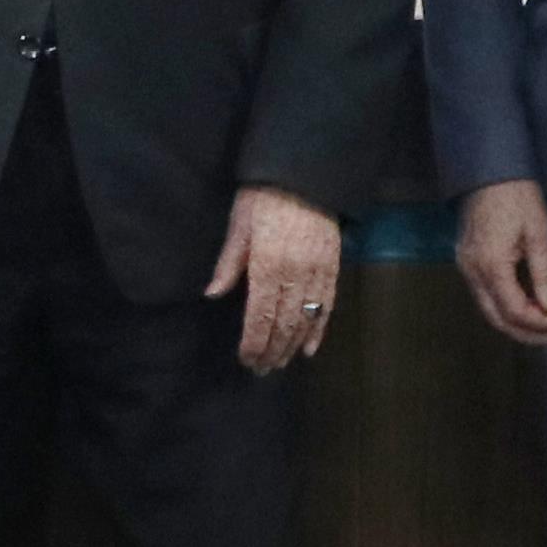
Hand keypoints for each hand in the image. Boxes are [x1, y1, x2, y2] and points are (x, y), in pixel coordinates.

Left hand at [209, 182, 346, 376]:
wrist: (305, 175)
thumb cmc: (264, 198)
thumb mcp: (239, 226)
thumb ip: (228, 264)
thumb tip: (212, 294)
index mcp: (268, 265)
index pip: (260, 316)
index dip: (254, 343)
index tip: (246, 360)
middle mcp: (295, 274)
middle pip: (283, 324)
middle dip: (271, 351)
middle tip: (261, 370)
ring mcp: (318, 273)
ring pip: (306, 320)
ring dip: (292, 345)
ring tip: (280, 364)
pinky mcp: (333, 268)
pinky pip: (328, 306)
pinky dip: (319, 330)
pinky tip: (310, 349)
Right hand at [452, 178, 546, 350]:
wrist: (489, 170)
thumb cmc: (518, 196)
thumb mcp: (539, 233)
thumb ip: (545, 275)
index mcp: (490, 265)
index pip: (514, 311)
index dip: (540, 323)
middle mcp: (471, 272)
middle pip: (497, 318)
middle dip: (527, 333)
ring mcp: (465, 267)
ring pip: (488, 310)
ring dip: (517, 323)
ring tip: (545, 325)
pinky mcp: (466, 261)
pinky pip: (485, 296)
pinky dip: (506, 308)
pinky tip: (527, 306)